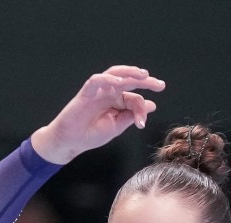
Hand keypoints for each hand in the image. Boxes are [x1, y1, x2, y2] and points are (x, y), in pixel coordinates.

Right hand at [31, 65, 164, 164]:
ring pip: (115, 74)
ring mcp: (98, 91)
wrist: (71, 142)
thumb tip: (152, 105)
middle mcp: (109, 92)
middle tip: (159, 85)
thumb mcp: (117, 126)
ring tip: (143, 75)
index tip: (142, 123)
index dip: (142, 109)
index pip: (135, 98)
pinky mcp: (86, 93)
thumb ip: (132, 114)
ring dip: (129, 72)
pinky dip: (108, 80)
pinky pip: (97, 81)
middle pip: (129, 80)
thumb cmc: (91, 134)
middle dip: (145, 80)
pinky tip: (119, 82)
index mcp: (118, 101)